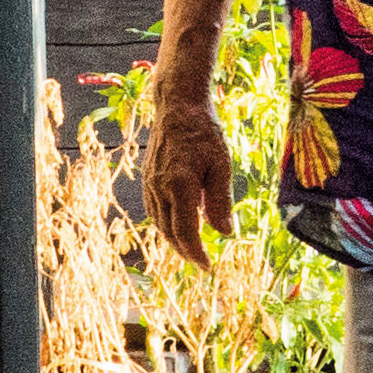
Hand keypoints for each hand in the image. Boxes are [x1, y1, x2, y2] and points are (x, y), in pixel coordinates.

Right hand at [141, 70, 233, 263]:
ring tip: (191, 248)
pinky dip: (165, 223)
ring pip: (159, 223)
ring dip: (173, 239)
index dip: (196, 254)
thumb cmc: (204, 132)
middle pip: (169, 232)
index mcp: (179, 187)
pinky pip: (154, 209)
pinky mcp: (148, 178)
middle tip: (201, 262)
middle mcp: (160, 188)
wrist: (177, 106)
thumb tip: (224, 233)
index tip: (208, 267)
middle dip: (185, 251)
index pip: (185, 233)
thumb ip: (220, 202)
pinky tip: (177, 225)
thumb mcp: (221, 166)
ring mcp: (150, 183)